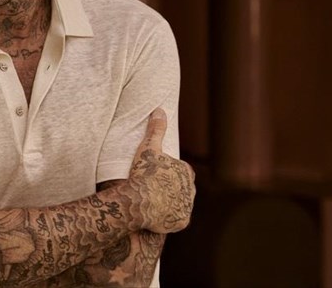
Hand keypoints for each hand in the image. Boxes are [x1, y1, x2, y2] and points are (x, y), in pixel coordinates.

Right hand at [126, 108, 195, 233]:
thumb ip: (156, 130)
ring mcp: (187, 206)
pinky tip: (159, 216)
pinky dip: (169, 218)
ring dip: (170, 203)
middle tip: (153, 189)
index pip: (181, 170)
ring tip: (155, 203)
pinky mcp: (182, 221)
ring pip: (179, 203)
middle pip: (181, 187)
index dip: (169, 171)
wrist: (140, 201)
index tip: (157, 174)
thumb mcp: (148, 148)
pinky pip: (176, 219)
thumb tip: (159, 110)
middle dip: (171, 188)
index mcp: (186, 171)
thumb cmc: (144, 173)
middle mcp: (191, 189)